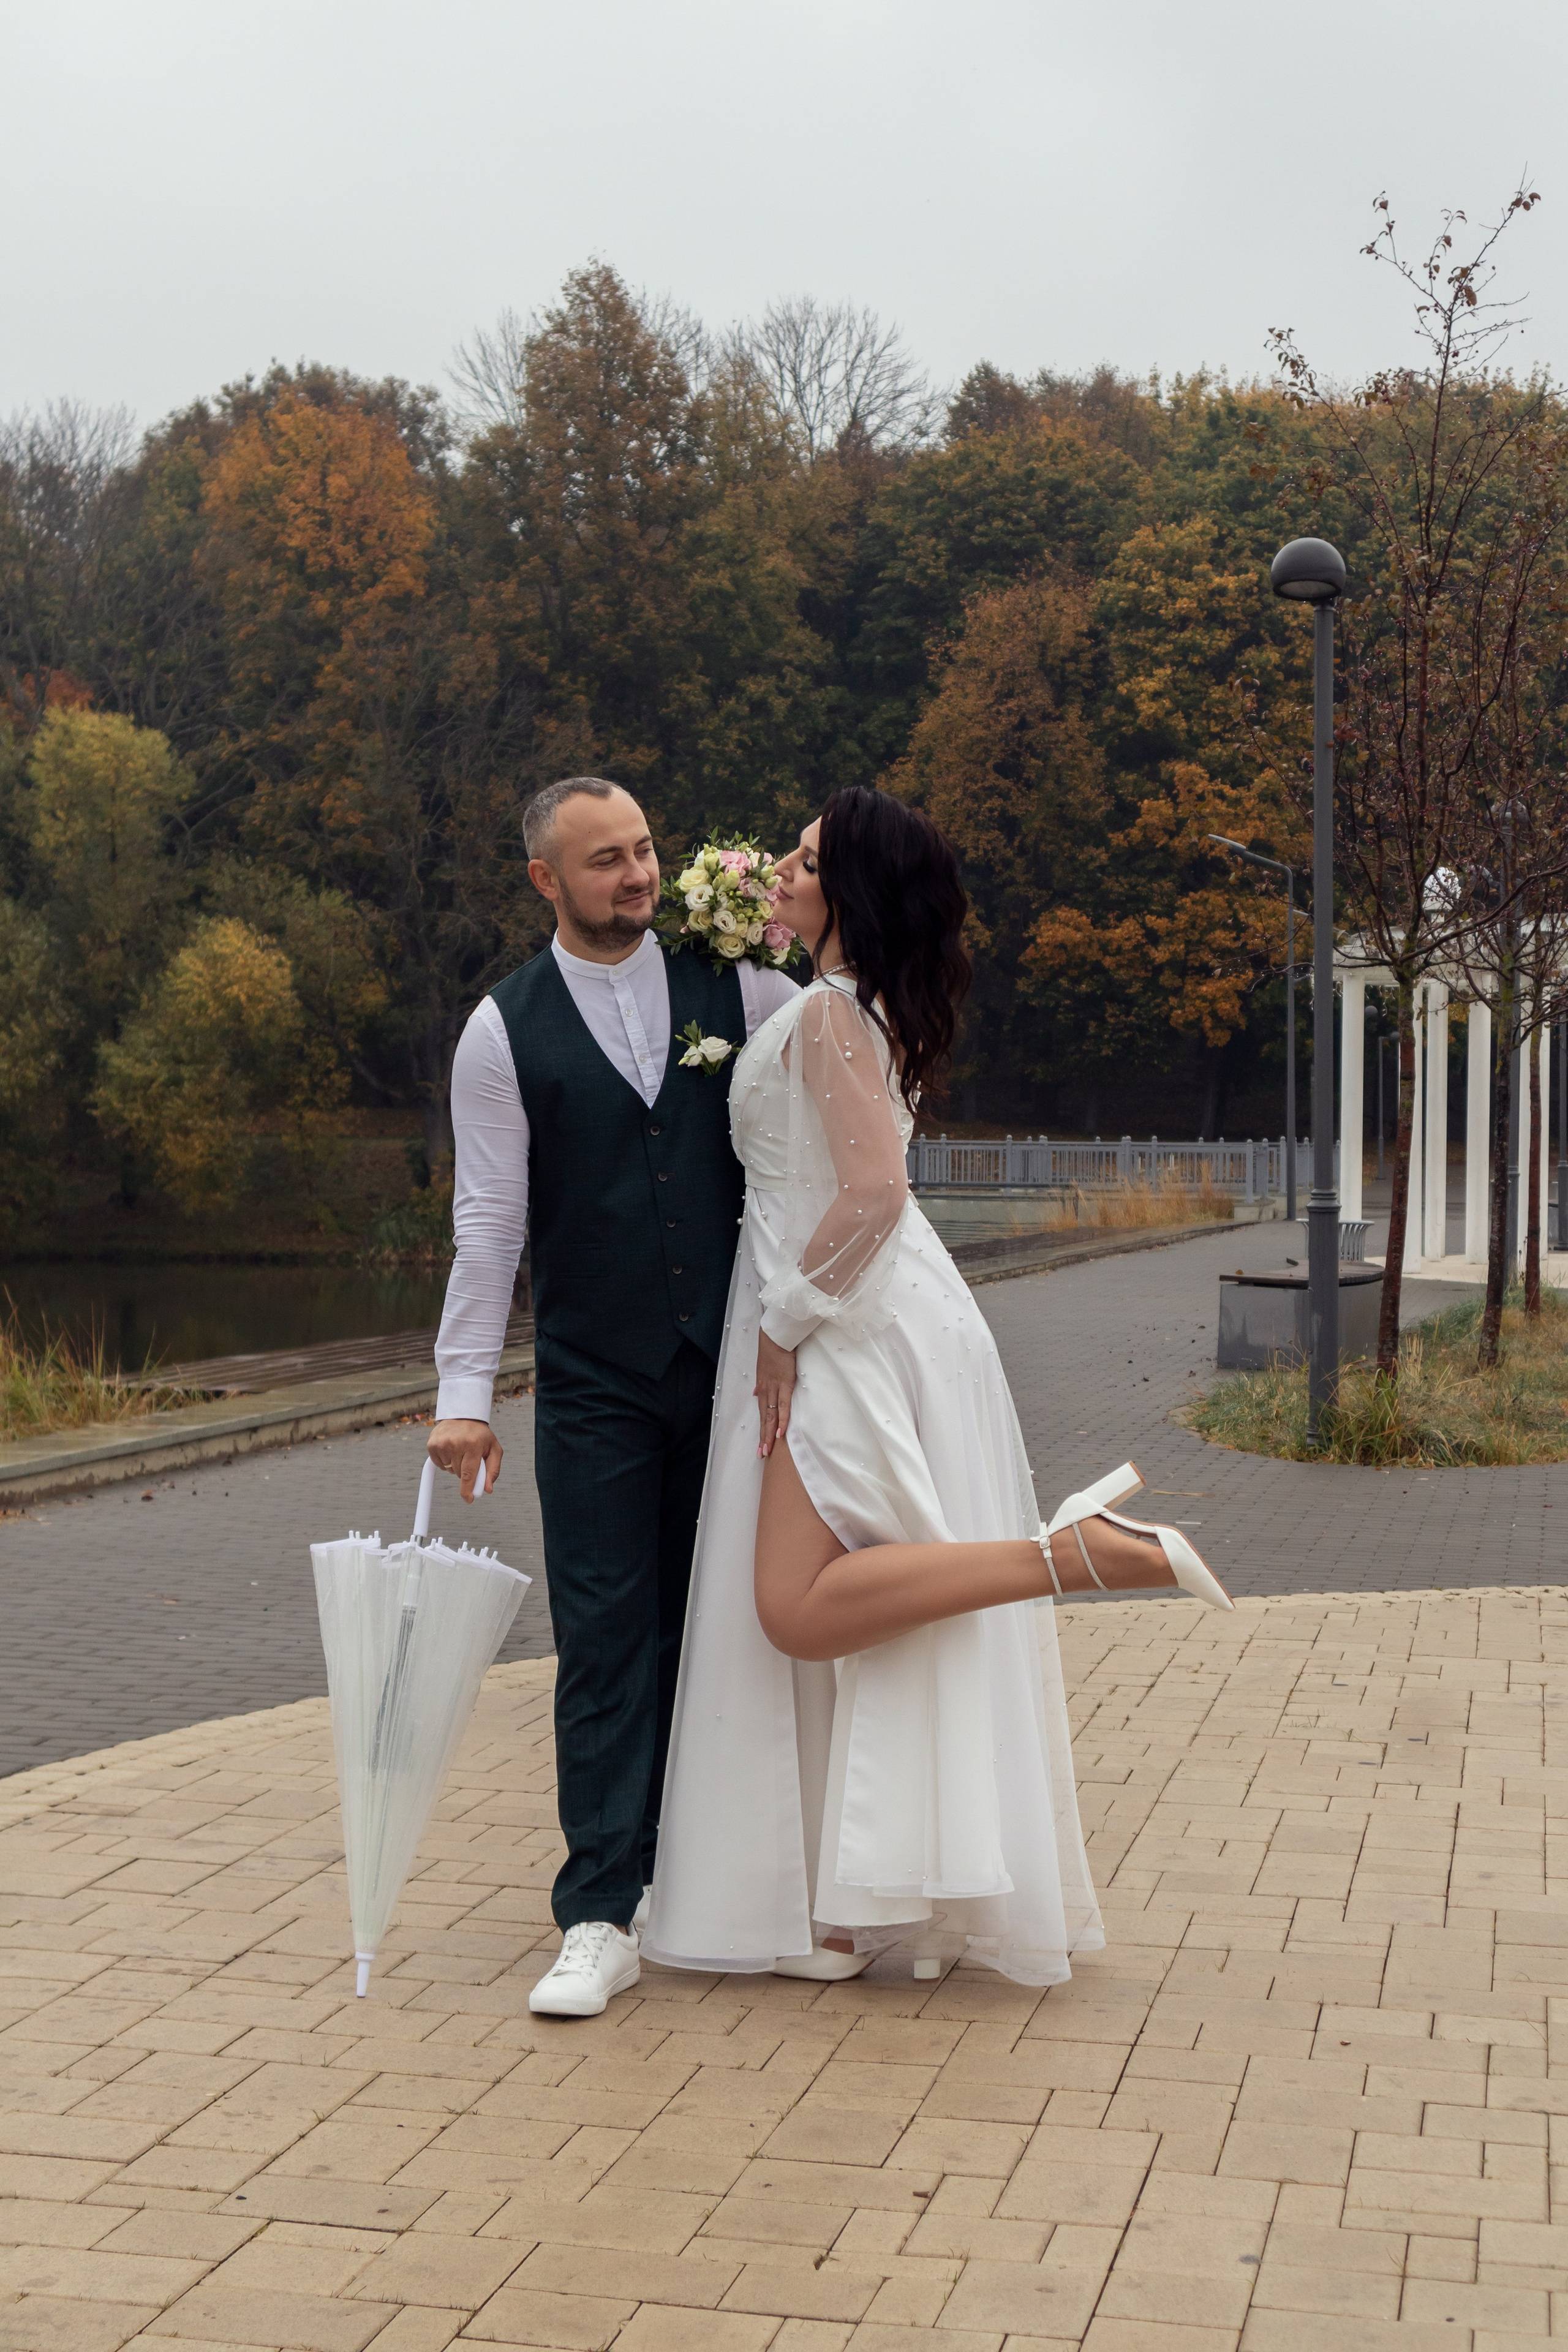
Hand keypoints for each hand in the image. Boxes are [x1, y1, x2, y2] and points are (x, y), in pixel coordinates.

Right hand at [427, 1418, 501, 1501]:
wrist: (463, 1415)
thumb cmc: (480, 1435)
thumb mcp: (493, 1449)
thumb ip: (493, 1470)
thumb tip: (488, 1490)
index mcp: (473, 1445)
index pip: (468, 1474)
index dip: (467, 1490)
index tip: (469, 1500)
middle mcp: (455, 1444)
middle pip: (459, 1474)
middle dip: (466, 1471)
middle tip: (470, 1457)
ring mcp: (441, 1444)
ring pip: (449, 1470)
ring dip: (456, 1465)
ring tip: (461, 1450)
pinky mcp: (432, 1444)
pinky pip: (439, 1464)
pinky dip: (445, 1461)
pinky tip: (451, 1449)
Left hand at [754, 1331, 795, 1458]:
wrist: (776, 1337)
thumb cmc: (773, 1351)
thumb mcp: (763, 1369)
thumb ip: (761, 1384)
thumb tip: (755, 1394)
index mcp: (762, 1388)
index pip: (761, 1413)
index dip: (761, 1429)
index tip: (760, 1444)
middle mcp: (765, 1391)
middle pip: (764, 1419)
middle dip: (763, 1438)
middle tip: (762, 1455)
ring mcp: (775, 1389)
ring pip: (771, 1416)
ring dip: (769, 1434)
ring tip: (768, 1450)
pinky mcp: (785, 1384)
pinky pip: (783, 1406)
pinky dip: (782, 1420)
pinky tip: (780, 1432)